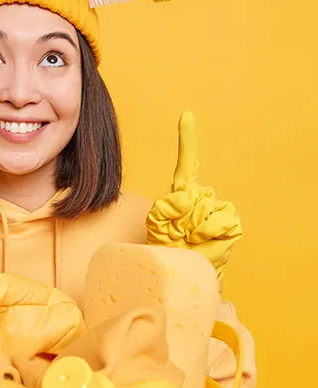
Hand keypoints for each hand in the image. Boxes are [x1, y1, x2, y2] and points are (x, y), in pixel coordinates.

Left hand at [146, 111, 242, 290]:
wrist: (185, 271)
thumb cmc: (168, 246)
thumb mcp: (156, 225)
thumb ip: (163, 208)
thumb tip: (185, 196)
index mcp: (182, 191)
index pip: (187, 162)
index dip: (187, 138)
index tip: (186, 116)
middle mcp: (202, 195)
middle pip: (190, 191)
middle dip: (178, 214)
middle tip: (175, 232)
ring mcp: (218, 208)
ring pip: (207, 206)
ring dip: (194, 226)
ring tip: (188, 237)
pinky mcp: (232, 223)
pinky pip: (222, 220)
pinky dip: (209, 231)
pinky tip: (202, 241)